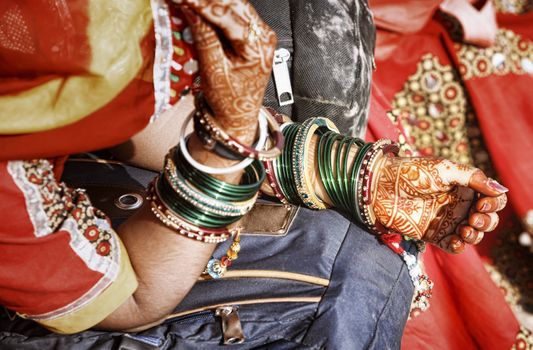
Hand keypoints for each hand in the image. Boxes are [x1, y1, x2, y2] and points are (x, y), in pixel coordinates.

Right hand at [180, 0, 276, 143]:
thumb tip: (192, 12)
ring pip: (233, 5)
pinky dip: (215, 9)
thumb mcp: (213, 71)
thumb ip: (204, 39)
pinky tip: (199, 6)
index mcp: (258, 47)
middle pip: (233, 4)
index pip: (227, 16)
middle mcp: (263, 37)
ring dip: (210, 2)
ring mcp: (259, 34)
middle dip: (207, 0)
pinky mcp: (251, 35)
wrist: (237, 116)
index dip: (202, 4)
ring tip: (188, 1)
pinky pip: (233, 14)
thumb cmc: (230, 101)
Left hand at [371, 157, 508, 252]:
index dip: (494, 203)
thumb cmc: (410, 173)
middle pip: (486, 219)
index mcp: (463, 186)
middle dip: (487, 221)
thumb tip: (501, 189)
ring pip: (473, 235)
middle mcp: (457, 204)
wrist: (380, 186)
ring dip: (476, 235)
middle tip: (473, 218)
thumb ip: (472, 178)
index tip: (483, 203)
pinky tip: (456, 241)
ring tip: (465, 230)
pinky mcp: (432, 234)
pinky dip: (459, 246)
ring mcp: (446, 220)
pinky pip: (453, 246)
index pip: (491, 198)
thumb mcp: (444, 169)